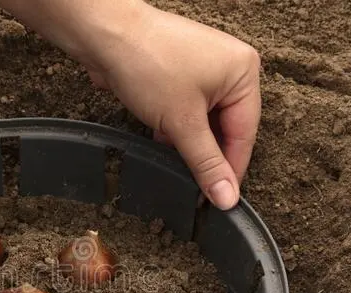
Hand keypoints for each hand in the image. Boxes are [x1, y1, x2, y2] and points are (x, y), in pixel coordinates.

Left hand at [87, 6, 260, 208]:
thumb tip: (226, 196)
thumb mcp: (182, 123)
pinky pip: (187, 109)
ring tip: (174, 161)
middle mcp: (229, 67)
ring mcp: (204, 67)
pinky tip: (162, 139)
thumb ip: (206, 162)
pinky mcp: (180, 71)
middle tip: (196, 188)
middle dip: (207, 154)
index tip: (221, 200)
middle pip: (226, 127)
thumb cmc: (148, 65)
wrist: (106, 35)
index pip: (245, 134)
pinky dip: (176, 127)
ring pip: (204, 121)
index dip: (231, 169)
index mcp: (244, 72)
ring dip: (188, 142)